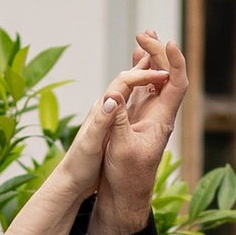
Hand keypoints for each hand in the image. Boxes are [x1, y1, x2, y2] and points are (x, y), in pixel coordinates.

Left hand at [46, 55, 172, 208]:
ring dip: (143, 76)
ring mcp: (106, 115)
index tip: (164, 75)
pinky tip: (147, 93)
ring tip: (159, 65)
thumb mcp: (90, 144)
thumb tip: (112, 98)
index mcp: (101, 109)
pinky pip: (127, 102)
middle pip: (126, 79)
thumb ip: (101, 121)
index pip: (124, 82)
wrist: (71, 180)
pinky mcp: (109, 124)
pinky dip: (139, 93)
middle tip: (164, 54)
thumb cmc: (80, 165)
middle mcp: (103, 107)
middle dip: (145, 66)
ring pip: (127, 88)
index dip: (144, 75)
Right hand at [86, 30, 188, 234]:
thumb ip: (118, 121)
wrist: (125, 196)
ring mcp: (148, 115)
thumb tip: (113, 96)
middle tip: (144, 34)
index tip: (167, 42)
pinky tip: (133, 59)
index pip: (177, 83)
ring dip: (150, 57)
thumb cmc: (126, 177)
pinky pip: (141, 88)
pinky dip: (138, 71)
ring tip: (143, 35)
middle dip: (158, 51)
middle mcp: (159, 114)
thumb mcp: (121, 149)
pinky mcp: (137, 119)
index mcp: (161, 120)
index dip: (176, 62)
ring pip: (154, 79)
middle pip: (167, 75)